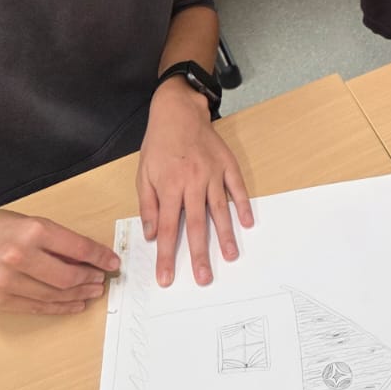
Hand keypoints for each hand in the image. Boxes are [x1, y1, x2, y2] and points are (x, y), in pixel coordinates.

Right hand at [0, 208, 118, 314]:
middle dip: (91, 278)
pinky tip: (73, 304)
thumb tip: (86, 256)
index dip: (100, 257)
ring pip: (55, 294)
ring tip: (92, 292)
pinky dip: (59, 307)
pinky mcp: (0, 300)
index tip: (113, 262)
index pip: (77, 247)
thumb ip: (55, 239)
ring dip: (79, 295)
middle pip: (68, 275)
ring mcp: (8, 281)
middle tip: (102, 280)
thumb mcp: (26, 222)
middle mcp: (20, 255)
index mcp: (32, 230)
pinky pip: (37, 307)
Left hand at [136, 80, 252, 287]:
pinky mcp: (227, 164)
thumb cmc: (158, 144)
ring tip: (230, 256)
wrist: (178, 111)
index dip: (167, 255)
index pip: (168, 228)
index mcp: (169, 185)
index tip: (167, 278)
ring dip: (225, 235)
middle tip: (204, 278)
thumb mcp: (143, 173)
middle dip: (199, 254)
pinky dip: (243, 205)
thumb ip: (148, 205)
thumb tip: (153, 235)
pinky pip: (237, 188)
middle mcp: (192, 181)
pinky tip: (247, 222)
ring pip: (219, 209)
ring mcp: (212, 172)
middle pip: (196, 224)